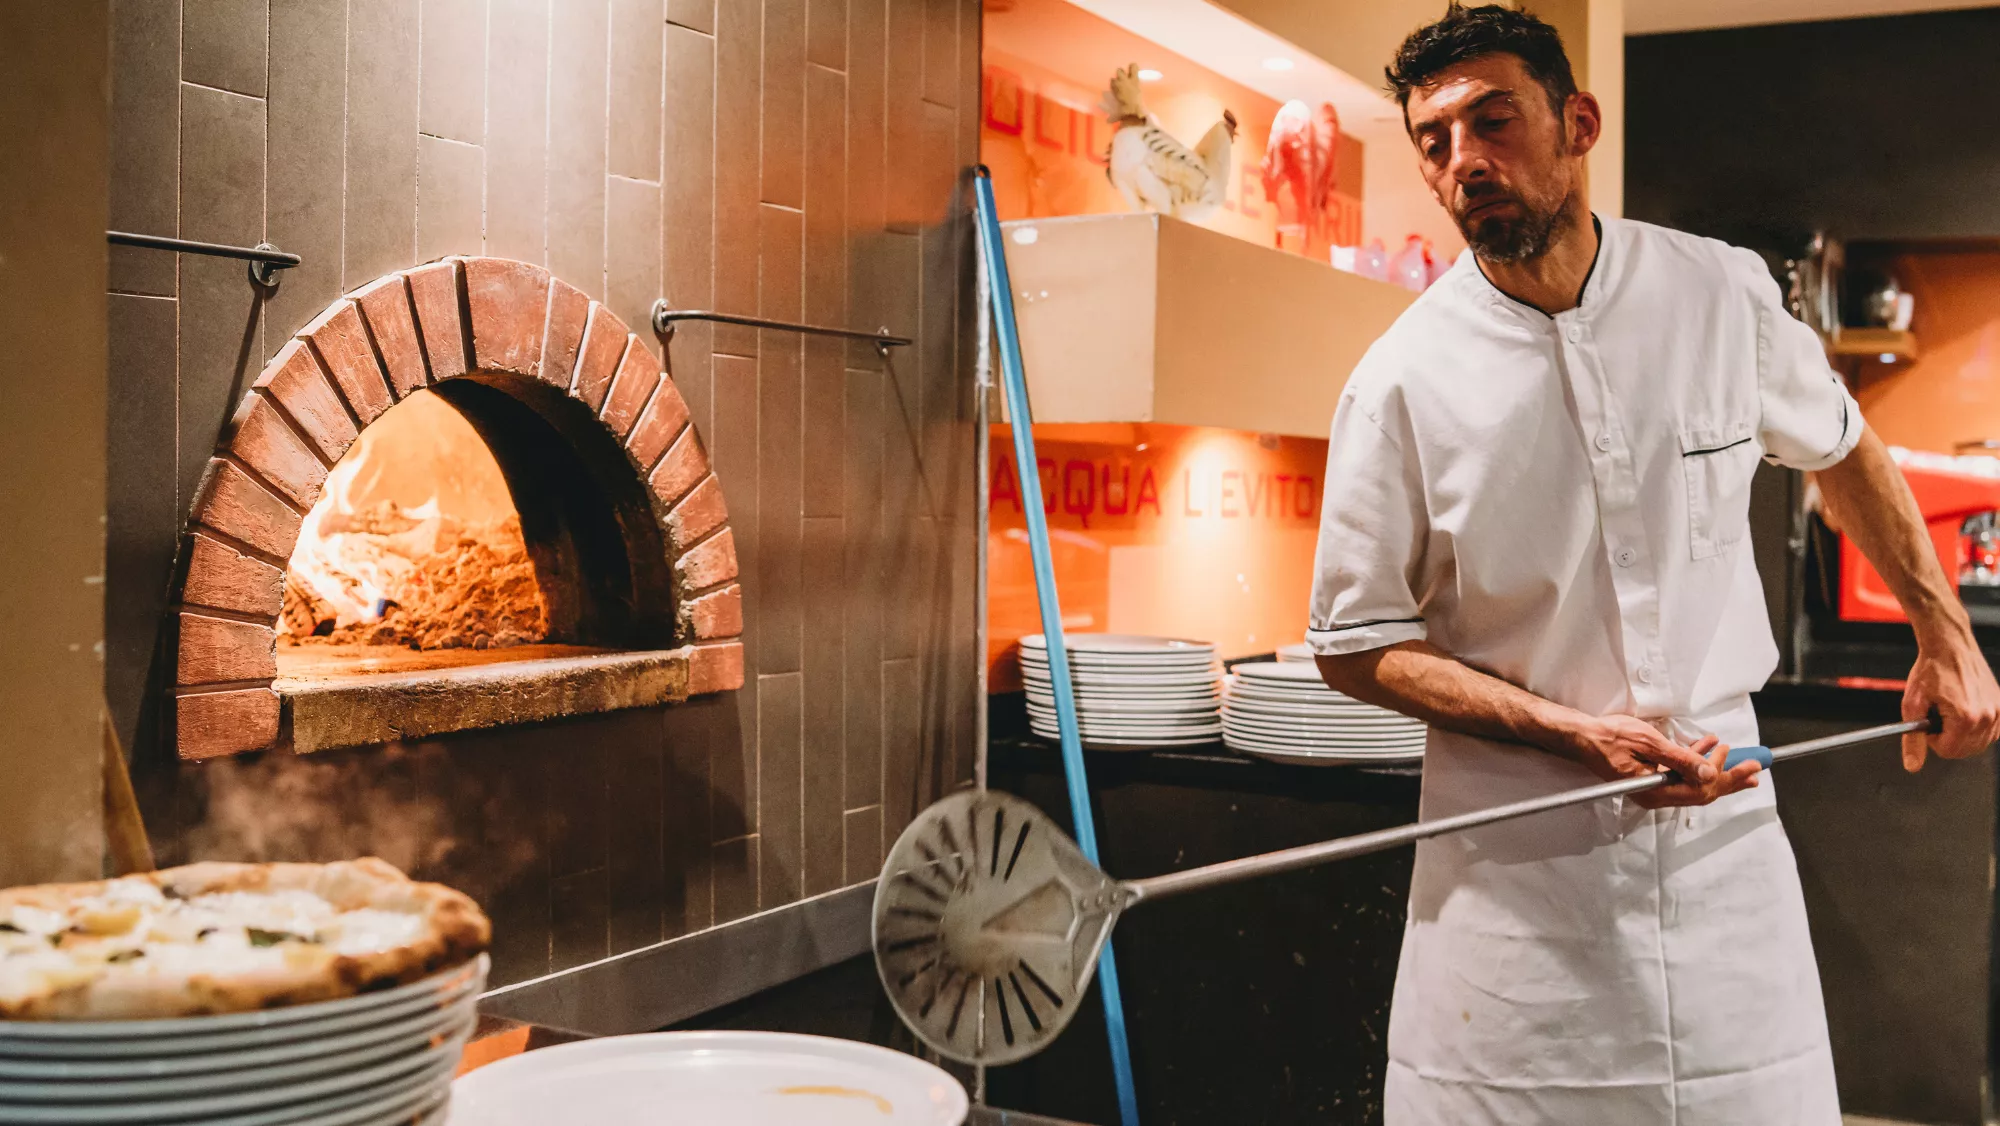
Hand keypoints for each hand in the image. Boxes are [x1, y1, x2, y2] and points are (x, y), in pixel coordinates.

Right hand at [1560, 714, 1761, 808]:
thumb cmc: (1610, 737)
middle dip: (1729, 778)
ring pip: (1692, 783)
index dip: (1728, 778)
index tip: (1748, 765)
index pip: (1701, 790)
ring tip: (1736, 757)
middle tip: (1754, 769)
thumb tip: (1710, 774)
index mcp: (1655, 791)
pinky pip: (1679, 775)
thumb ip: (1682, 759)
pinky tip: (1707, 747)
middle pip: (1701, 791)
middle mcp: (1655, 795)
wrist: (1583, 736)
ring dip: (1715, 768)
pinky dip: (1695, 762)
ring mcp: (1652, 787)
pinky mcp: (1650, 778)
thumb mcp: (1650, 744)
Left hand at [1902, 635, 1999, 769]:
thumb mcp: (1912, 704)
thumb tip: (1913, 766)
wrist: (1949, 645)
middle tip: (1938, 716)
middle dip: (1947, 738)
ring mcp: (1998, 711)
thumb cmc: (1931, 670)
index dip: (1932, 740)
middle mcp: (1987, 717)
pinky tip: (1965, 712)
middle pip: (1965, 751)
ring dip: (1962, 733)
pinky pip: (1991, 732)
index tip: (1928, 723)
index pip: (1948, 751)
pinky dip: (1977, 728)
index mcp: (1966, 718)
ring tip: (1950, 710)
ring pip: (1979, 743)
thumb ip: (1913, 739)